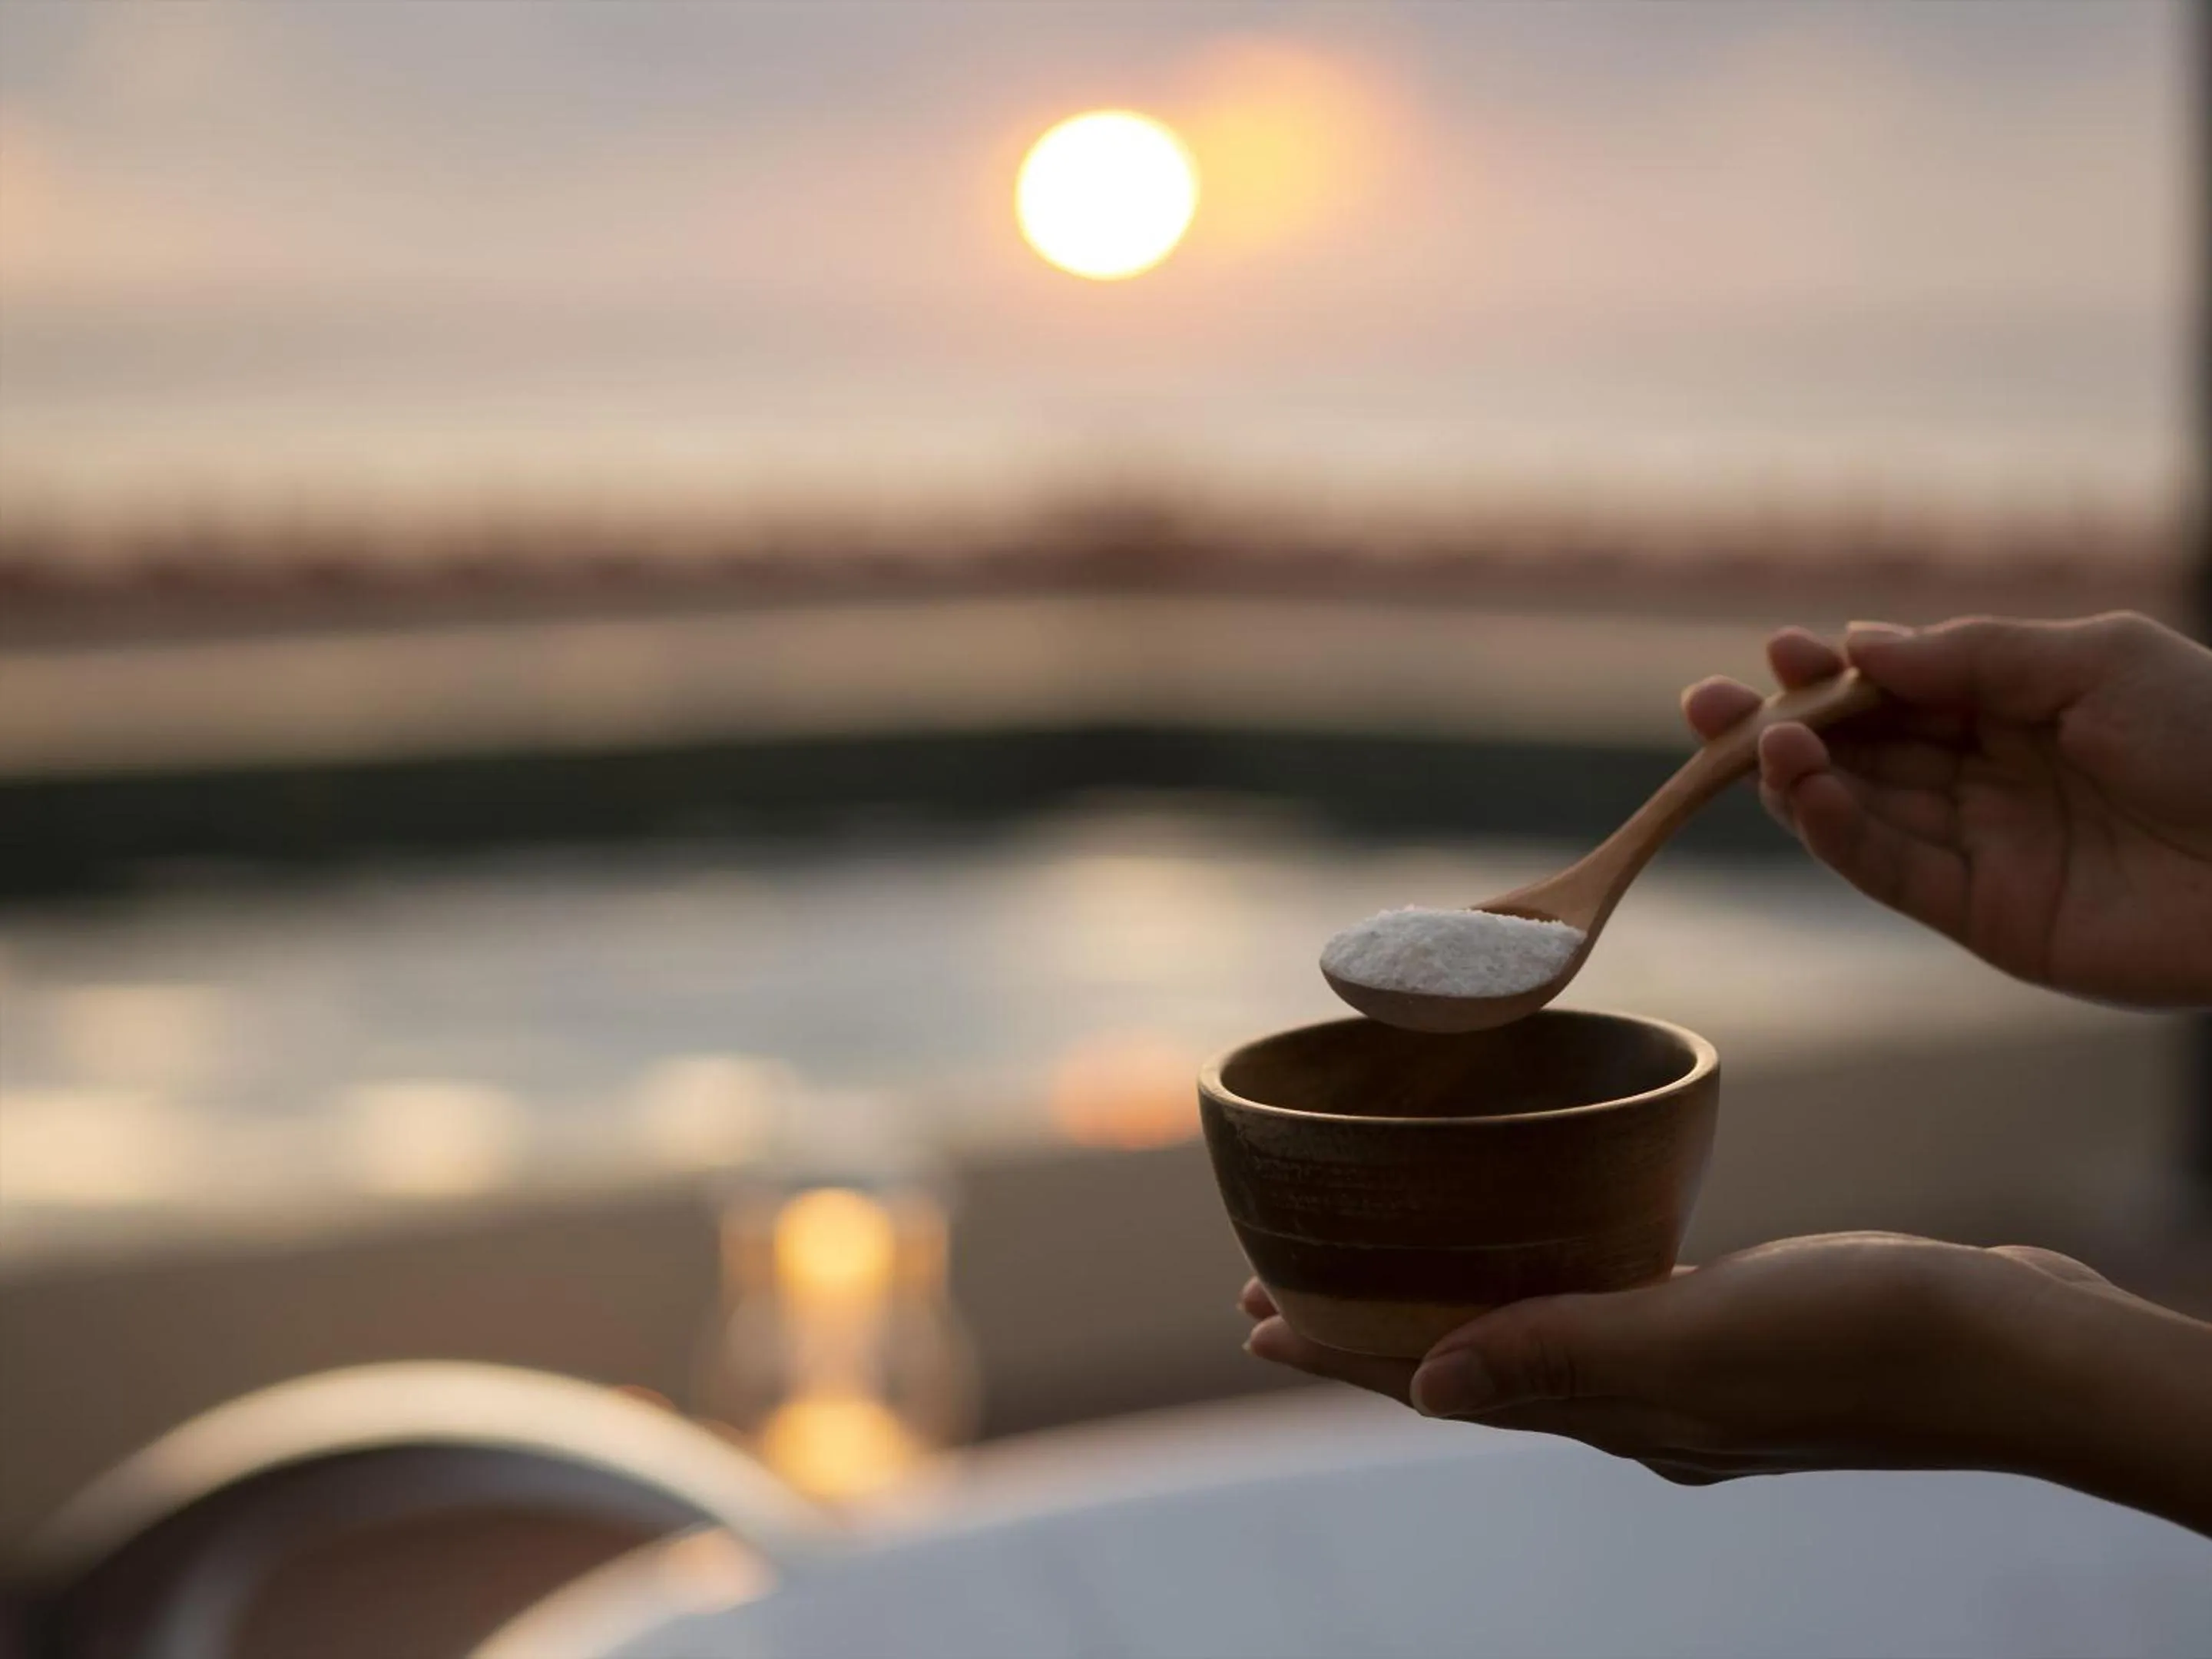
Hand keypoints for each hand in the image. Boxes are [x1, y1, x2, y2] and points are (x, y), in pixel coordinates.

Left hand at [1241, 1234, 2211, 1533]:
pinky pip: (1602, 1304)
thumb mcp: (1702, 1341)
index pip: (1443, 1378)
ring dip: (1448, 1304)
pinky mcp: (1735, 1327)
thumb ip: (1568, 1356)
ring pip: (1528, 1334)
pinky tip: (1543, 1245)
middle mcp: (1637, 1401)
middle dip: (1372, 1328)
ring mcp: (1687, 1370)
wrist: (2015, 1348)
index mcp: (1616, 1410)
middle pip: (1467, 1360)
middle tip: (1279, 1286)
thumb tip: (1429, 1382)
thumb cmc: (1868, 1337)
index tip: (1256, 1315)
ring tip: (1382, 1266)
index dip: (1344, 1349)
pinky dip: (1544, 1279)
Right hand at [1681, 613, 2211, 1007]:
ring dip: (1796, 779)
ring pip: (1858, 811)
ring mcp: (1982, 847)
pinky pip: (1889, 871)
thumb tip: (1857, 649)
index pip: (1898, 687)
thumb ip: (1971, 655)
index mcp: (2019, 706)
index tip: (1775, 650)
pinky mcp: (1983, 915)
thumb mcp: (2094, 660)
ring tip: (1761, 745)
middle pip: (1857, 749)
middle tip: (1703, 705)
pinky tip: (1804, 795)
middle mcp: (1988, 775)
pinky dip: (1836, 835)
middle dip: (1776, 725)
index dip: (1830, 672)